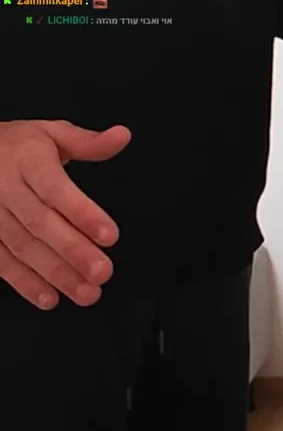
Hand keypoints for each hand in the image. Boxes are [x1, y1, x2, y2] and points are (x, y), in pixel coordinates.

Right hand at [0, 121, 128, 308]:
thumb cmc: (16, 146)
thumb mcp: (50, 133)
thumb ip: (87, 142)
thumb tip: (122, 136)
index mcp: (27, 160)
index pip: (56, 190)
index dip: (82, 213)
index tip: (110, 235)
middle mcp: (5, 189)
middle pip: (40, 224)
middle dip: (73, 251)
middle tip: (103, 272)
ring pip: (21, 247)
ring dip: (54, 274)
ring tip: (86, 292)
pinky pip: (1, 261)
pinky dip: (24, 283)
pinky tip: (49, 298)